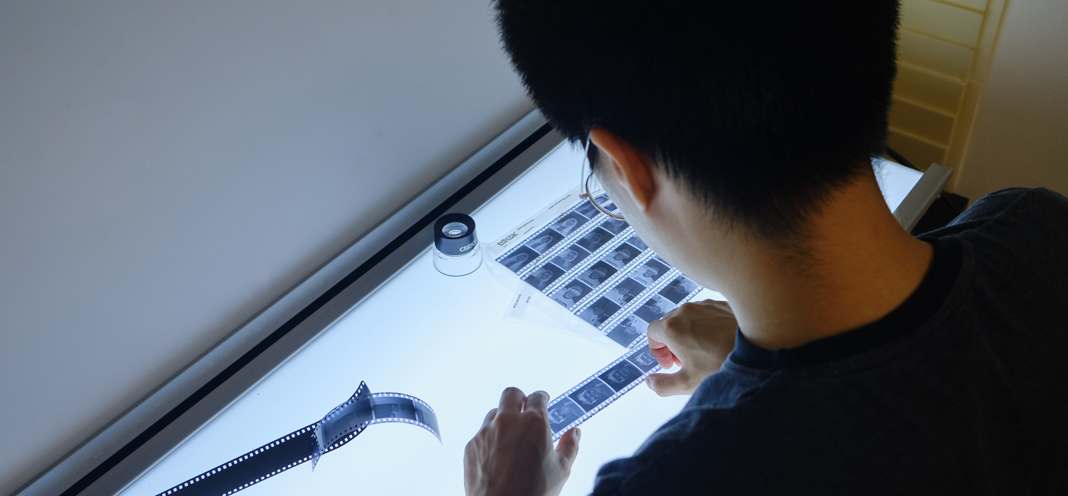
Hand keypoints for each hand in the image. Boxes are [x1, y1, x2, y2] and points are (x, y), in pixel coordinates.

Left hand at [465, 388, 580, 495]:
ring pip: (494, 413)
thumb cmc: (533, 493)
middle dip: (520, 398)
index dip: (542, 398)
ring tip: (512, 438)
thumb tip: (574, 433)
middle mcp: (508, 421)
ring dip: (503, 419)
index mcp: (534, 423)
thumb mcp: (561, 470)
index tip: (543, 401)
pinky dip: (491, 438)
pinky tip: (498, 456)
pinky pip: (482, 433)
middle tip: (525, 410)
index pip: (538, 397)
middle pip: (511, 394)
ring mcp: (486, 432)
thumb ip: (570, 446)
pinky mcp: (472, 445)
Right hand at [646, 299, 736, 395]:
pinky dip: (706, 326)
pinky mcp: (721, 304)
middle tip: (685, 361)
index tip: (670, 364)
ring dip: (688, 333)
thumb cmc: (721, 364)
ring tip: (703, 352)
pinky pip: (706, 314)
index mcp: (672, 328)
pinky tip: (719, 342)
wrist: (758, 349)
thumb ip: (662, 385)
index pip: (652, 333)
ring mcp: (704, 306)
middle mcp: (685, 311)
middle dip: (672, 343)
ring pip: (688, 318)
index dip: (657, 350)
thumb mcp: (687, 383)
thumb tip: (650, 382)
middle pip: (668, 324)